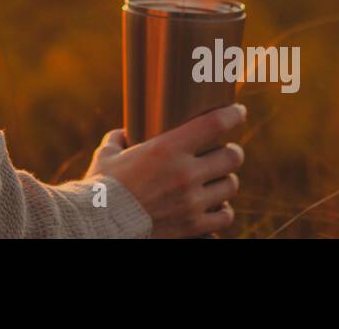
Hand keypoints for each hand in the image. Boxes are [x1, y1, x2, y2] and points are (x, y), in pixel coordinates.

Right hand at [85, 103, 246, 237]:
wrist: (100, 225)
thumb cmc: (101, 187)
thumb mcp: (107, 155)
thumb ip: (118, 140)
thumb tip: (123, 134)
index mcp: (167, 149)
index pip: (214, 124)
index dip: (233, 115)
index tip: (238, 112)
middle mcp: (185, 174)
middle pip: (232, 156)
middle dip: (231, 152)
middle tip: (225, 152)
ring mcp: (192, 202)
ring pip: (231, 185)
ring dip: (226, 180)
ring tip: (218, 180)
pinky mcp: (193, 226)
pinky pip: (225, 215)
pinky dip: (222, 210)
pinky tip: (214, 205)